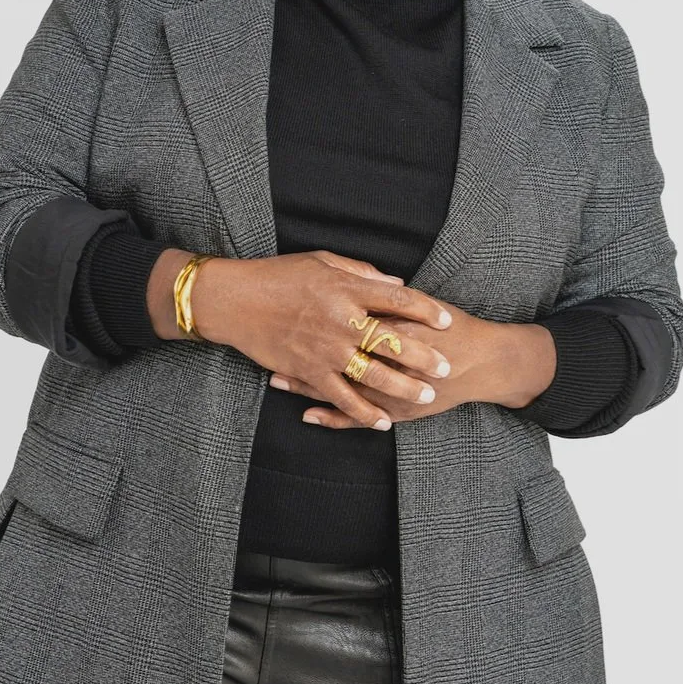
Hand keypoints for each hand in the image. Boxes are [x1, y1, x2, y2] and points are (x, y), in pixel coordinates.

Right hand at [188, 250, 453, 430]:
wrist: (236, 300)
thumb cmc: (279, 275)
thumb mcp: (322, 261)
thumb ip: (361, 273)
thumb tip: (395, 283)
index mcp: (346, 290)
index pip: (397, 299)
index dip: (425, 311)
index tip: (446, 320)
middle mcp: (341, 320)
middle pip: (392, 340)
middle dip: (423, 356)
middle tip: (446, 367)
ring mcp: (325, 349)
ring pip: (373, 373)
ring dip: (403, 386)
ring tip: (427, 394)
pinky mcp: (308, 371)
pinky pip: (342, 397)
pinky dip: (363, 412)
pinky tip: (382, 422)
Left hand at [269, 305, 492, 427]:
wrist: (484, 362)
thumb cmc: (452, 329)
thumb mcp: (421, 302)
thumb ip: (390, 293)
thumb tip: (364, 281)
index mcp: (389, 324)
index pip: (342, 319)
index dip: (310, 315)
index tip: (284, 309)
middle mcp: (384, 358)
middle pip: (331, 354)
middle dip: (299, 351)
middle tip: (268, 346)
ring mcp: (387, 389)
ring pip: (338, 388)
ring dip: (305, 386)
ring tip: (276, 379)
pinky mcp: (394, 411)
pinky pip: (356, 417)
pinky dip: (331, 418)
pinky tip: (308, 415)